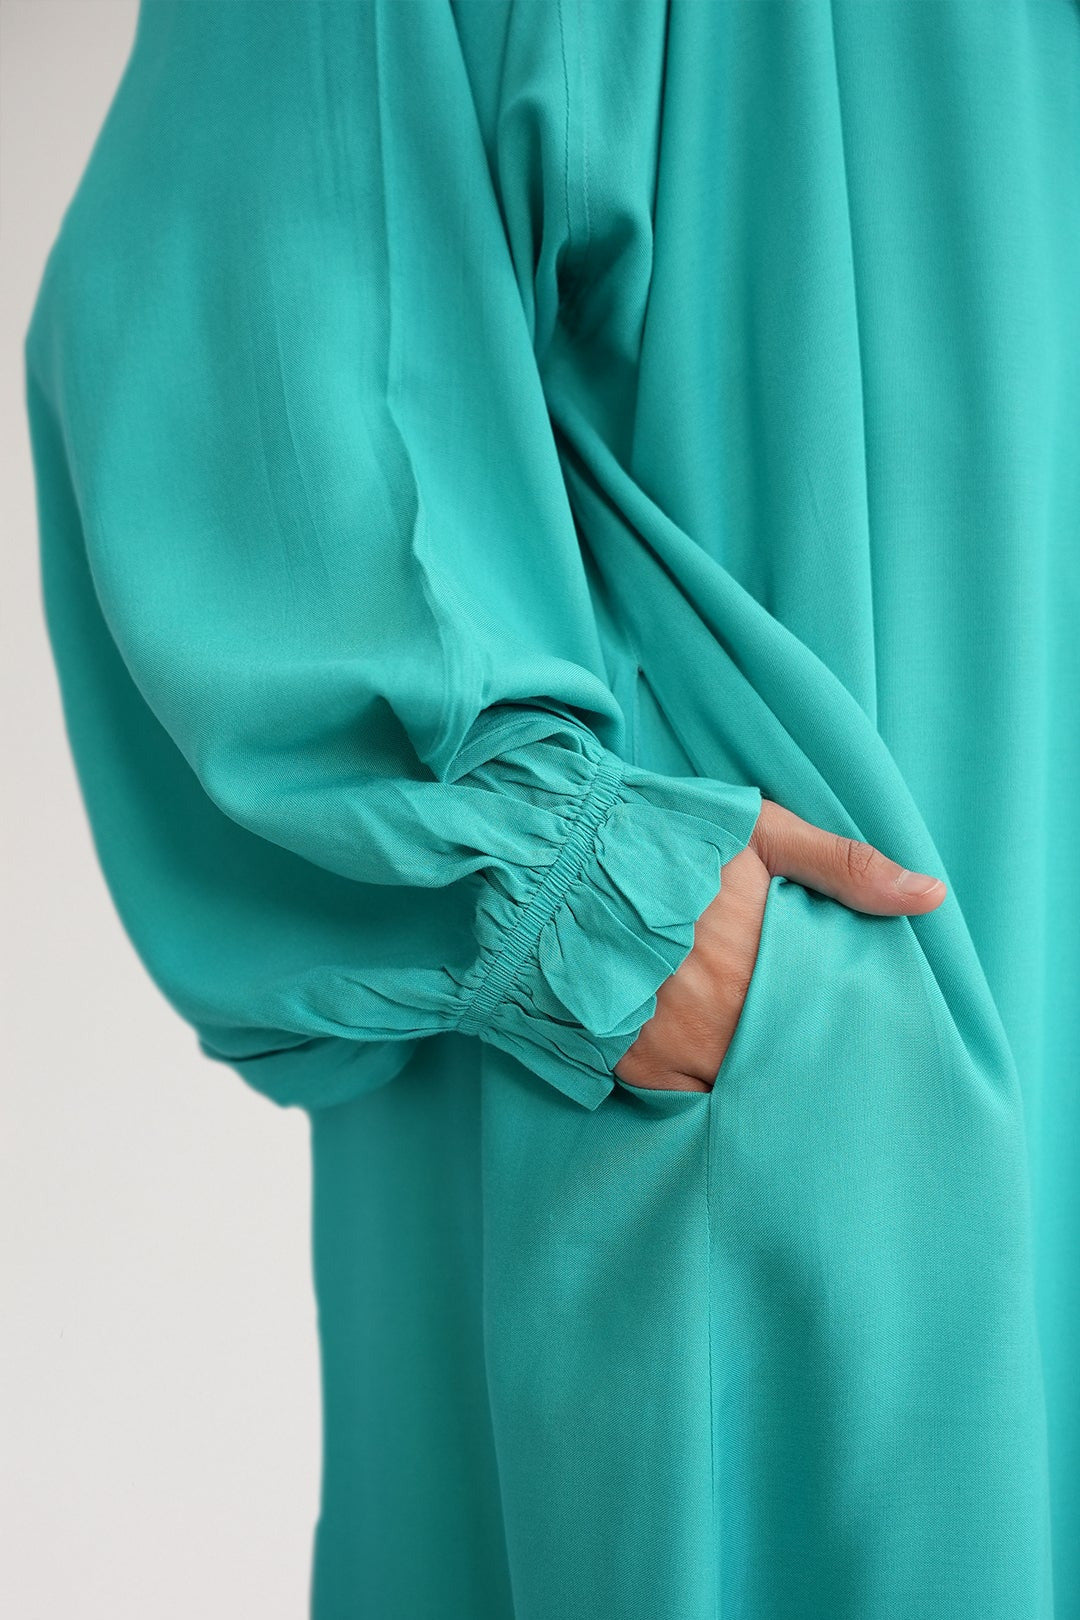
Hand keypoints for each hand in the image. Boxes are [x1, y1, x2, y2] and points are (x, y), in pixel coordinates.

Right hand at [614, 798, 947, 1092]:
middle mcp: (724, 1019)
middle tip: (802, 1056)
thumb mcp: (759, 832)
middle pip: (782, 1064)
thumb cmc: (660, 837)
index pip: (826, 1025)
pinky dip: (689, 1087)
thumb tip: (930, 896)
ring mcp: (672, 1046)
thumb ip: (844, 866)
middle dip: (792, 1060)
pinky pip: (673, 1099)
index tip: (843, 1031)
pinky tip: (697, 1065)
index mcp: (766, 966)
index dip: (838, 1033)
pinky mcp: (626, 1061)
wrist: (554, 855)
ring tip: (755, 1066)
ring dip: (743, 1077)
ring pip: (732, 1088)